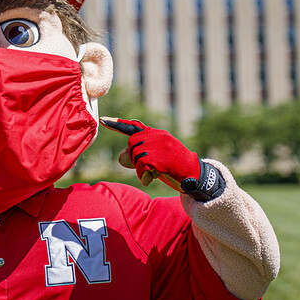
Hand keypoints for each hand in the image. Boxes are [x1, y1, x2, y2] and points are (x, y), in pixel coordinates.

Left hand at [99, 117, 224, 200]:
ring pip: (136, 156)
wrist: (196, 175)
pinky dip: (144, 176)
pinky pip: (142, 167)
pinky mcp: (162, 158)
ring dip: (140, 170)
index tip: (103, 121)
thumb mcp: (156, 160)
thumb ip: (138, 157)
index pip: (134, 126)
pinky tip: (152, 178)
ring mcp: (161, 146)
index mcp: (157, 134)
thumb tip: (120, 158)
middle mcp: (158, 136)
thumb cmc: (174, 167)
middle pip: (132, 145)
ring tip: (153, 173)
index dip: (117, 124)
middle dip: (134, 158)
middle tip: (146, 168)